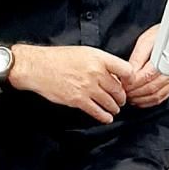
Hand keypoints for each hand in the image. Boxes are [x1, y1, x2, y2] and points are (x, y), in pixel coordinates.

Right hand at [10, 45, 133, 123]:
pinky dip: (104, 116)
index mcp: (98, 58)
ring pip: (110, 102)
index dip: (130, 79)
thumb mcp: (84, 52)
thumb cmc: (57, 58)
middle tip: (121, 100)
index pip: (126, 69)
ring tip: (115, 109)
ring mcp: (88, 87)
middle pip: (119, 89)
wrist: (38, 67)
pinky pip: (97, 111)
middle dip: (122, 97)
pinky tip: (106, 117)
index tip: (129, 84)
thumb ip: (100, 62)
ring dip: (114, 108)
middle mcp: (96, 72)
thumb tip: (114, 73)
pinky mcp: (78, 100)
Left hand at [126, 25, 168, 108]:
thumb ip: (137, 58)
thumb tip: (130, 71)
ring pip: (157, 95)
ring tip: (130, 97)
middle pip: (152, 87)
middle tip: (124, 92)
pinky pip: (162, 97)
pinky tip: (140, 100)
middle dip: (135, 92)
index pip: (147, 75)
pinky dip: (149, 102)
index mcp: (164, 58)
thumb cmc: (159, 36)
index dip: (133, 83)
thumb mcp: (145, 41)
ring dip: (141, 98)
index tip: (123, 84)